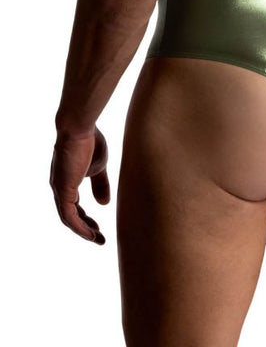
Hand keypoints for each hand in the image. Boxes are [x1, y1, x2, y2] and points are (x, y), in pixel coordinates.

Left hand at [49, 125, 109, 243]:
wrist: (80, 127)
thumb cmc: (90, 141)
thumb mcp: (99, 166)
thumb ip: (100, 184)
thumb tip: (103, 203)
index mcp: (68, 181)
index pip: (74, 206)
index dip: (86, 219)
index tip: (99, 228)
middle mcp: (60, 187)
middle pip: (70, 215)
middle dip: (85, 228)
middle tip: (99, 238)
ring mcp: (59, 189)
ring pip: (68, 219)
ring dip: (83, 231)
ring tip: (97, 239)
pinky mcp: (62, 189)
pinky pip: (69, 216)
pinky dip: (79, 227)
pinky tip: (91, 233)